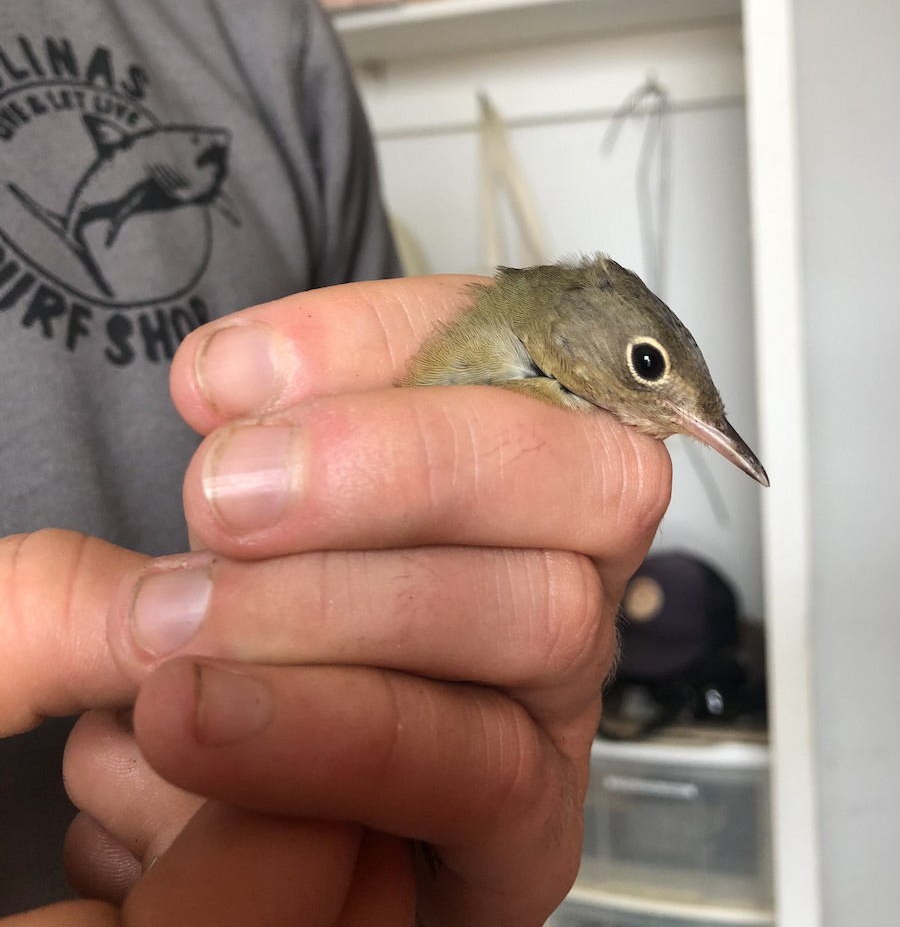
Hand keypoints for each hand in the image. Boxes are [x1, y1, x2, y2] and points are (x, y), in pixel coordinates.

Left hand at [67, 276, 670, 925]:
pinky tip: (202, 723)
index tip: (225, 374)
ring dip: (344, 604)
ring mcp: (562, 692)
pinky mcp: (534, 821)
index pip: (517, 345)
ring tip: (179, 624)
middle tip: (223, 495)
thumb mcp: (220, 530)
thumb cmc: (247, 644)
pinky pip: (481, 766)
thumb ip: (232, 447)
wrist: (244, 826)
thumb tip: (223, 383)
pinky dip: (338, 731)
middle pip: (586, 472)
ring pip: (544, 610)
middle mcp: (567, 562)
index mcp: (513, 456)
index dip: (378, 339)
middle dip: (395, 462)